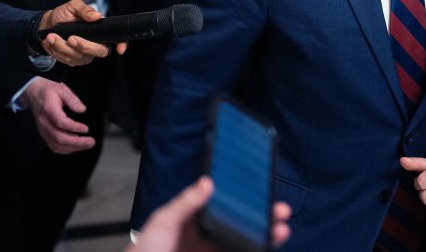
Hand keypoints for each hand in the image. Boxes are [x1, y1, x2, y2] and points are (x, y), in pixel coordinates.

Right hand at [22, 78, 94, 153]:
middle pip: (59, 137)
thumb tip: (82, 110)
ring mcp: (43, 130)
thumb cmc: (48, 91)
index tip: (86, 129)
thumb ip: (73, 99)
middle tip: (91, 142)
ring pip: (56, 145)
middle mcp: (44, 122)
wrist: (33, 93)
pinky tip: (76, 147)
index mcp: (49, 109)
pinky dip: (65, 149)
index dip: (74, 127)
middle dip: (77, 142)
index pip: (61, 122)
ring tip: (87, 145)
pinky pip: (53, 146)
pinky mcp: (44, 134)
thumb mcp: (62, 89)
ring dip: (73, 147)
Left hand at [38, 0, 127, 65]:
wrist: (47, 25)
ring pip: (80, 57)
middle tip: (70, 38)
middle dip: (84, 46)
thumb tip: (97, 16)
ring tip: (51, 36)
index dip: (122, 44)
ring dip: (62, 48)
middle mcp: (96, 44)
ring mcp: (85, 54)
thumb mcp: (73, 6)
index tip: (120, 49)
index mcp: (101, 30)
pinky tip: (50, 42)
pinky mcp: (73, 61)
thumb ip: (85, 10)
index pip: (118, 38)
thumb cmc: (64, 15)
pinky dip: (56, 51)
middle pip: (100, 52)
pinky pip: (66, 60)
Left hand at [127, 176, 291, 251]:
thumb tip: (207, 182)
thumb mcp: (162, 221)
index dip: (248, 196)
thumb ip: (185, 202)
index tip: (264, 187)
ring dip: (267, 234)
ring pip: (248, 240)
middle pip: (244, 222)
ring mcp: (215, 251)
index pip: (228, 203)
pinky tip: (268, 246)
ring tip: (281, 229)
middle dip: (265, 215)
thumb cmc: (145, 250)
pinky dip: (258, 249)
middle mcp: (210, 234)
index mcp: (198, 218)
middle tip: (280, 209)